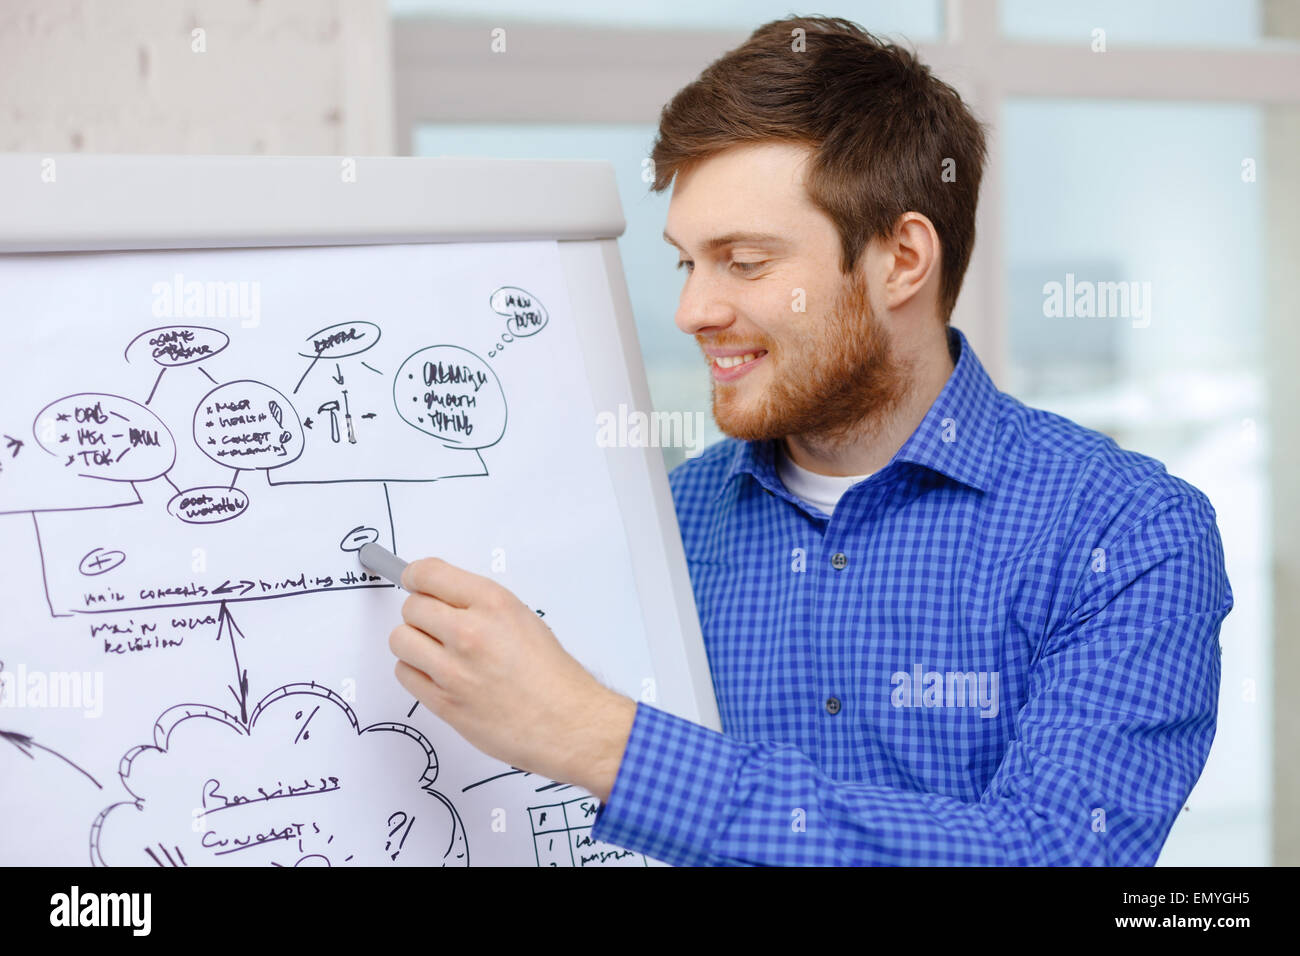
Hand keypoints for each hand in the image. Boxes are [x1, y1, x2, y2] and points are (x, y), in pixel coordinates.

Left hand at [387, 557, 636, 801]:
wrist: (566, 722)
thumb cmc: (551, 675)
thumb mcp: (522, 618)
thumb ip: (480, 605)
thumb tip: (444, 598)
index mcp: (493, 603)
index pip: (429, 574)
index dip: (416, 577)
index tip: (413, 581)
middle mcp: (469, 631)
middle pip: (411, 607)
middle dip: (420, 614)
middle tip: (435, 624)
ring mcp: (453, 668)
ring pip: (400, 639)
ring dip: (414, 643)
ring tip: (435, 651)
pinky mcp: (443, 701)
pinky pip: (404, 674)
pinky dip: (415, 672)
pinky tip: (437, 674)